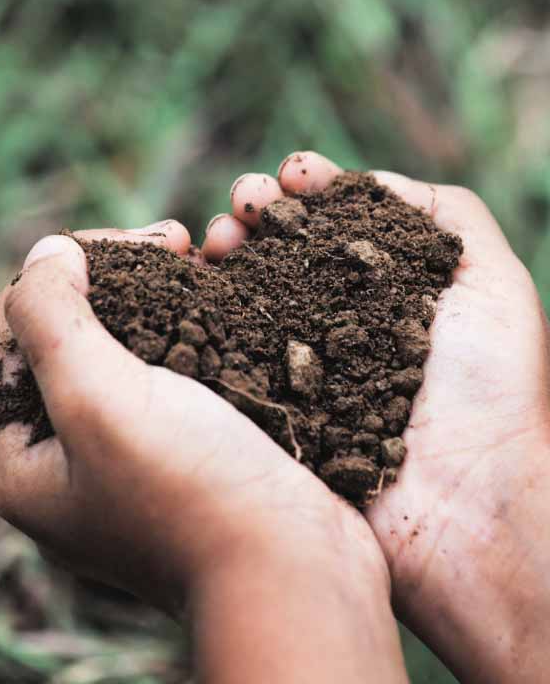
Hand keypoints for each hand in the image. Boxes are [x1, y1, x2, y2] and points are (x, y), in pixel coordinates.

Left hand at [0, 226, 405, 682]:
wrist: (301, 576)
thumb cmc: (193, 492)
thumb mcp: (97, 397)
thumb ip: (51, 318)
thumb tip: (43, 252)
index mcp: (18, 465)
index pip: (13, 336)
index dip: (62, 272)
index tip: (133, 241)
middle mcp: (61, 469)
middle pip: (65, 343)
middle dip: (116, 280)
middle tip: (172, 240)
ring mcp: (122, 469)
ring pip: (123, 354)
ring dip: (155, 297)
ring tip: (199, 255)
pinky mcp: (181, 465)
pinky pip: (169, 379)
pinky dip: (191, 332)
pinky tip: (222, 295)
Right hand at [213, 152, 549, 683]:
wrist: (459, 513)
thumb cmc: (489, 397)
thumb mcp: (493, 285)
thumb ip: (445, 215)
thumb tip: (367, 180)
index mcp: (382, 294)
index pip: (332, 223)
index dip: (308, 189)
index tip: (294, 172)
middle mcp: (329, 324)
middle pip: (275, 249)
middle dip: (255, 210)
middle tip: (244, 200)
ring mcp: (286, 366)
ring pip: (236, 290)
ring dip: (220, 248)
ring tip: (215, 237)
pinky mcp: (253, 407)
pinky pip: (214, 349)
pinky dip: (195, 308)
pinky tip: (193, 280)